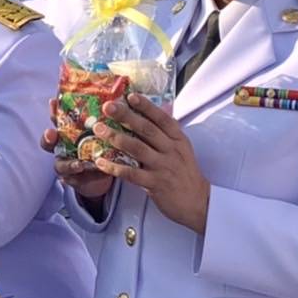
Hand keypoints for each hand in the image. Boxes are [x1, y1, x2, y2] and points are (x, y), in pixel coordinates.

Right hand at [42, 97, 114, 210]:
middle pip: (48, 143)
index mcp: (67, 131)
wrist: (105, 169)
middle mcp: (62, 147)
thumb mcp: (102, 127)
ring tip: (80, 164)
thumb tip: (120, 90)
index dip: (53, 111)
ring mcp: (66, 164)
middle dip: (48, 138)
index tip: (53, 101)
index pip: (56, 119)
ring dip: (69, 164)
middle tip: (51, 133)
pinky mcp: (75, 180)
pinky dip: (87, 177)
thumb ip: (104, 114)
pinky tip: (98, 173)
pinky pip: (77, 180)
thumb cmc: (102, 143)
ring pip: (61, 165)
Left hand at [89, 94, 209, 232]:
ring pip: (137, 148)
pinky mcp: (155, 184)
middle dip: (126, 116)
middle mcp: (171, 150)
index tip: (130, 96)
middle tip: (107, 107)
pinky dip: (114, 166)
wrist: (198, 202)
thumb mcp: (181, 150)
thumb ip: (165, 135)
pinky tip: (100, 161)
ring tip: (99, 129)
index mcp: (178, 140)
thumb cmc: (185, 174)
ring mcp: (163, 167)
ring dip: (116, 137)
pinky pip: (131, 173)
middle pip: (147, 129)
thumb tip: (146, 116)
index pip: (162, 118)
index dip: (146, 106)